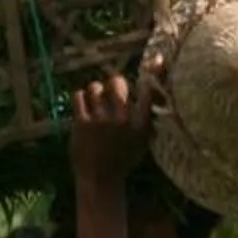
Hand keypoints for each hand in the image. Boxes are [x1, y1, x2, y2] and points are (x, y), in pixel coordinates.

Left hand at [67, 64, 160, 192]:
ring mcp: (101, 121)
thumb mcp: (142, 141)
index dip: (155, 73)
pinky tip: (84, 108)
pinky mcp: (82, 123)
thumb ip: (147, 117)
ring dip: (95, 93)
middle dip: (113, 84)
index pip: (150, 92)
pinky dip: (81, 100)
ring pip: (95, 87)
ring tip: (96, 105)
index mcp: (141, 124)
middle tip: (111, 93)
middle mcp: (123, 120)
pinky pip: (79, 95)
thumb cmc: (123, 159)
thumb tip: (153, 91)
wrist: (99, 179)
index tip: (158, 59)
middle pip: (117, 82)